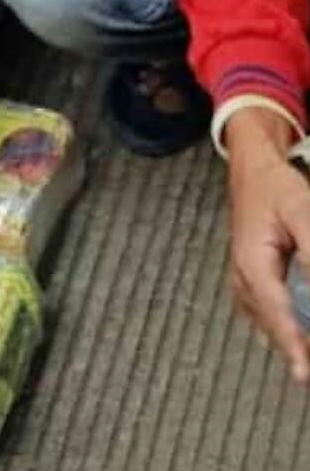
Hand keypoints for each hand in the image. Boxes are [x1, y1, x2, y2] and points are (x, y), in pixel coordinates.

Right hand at [226, 107, 309, 382]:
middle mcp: (243, 279)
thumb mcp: (302, 212)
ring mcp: (245, 284)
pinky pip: (272, 314)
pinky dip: (290, 326)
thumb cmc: (274, 189)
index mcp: (251, 263)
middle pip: (276, 325)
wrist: (252, 174)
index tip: (303, 372)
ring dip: (294, 339)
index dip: (295, 345)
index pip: (278, 313)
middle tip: (306, 367)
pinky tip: (301, 333)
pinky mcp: (253, 285)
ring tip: (303, 355)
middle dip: (298, 348)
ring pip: (274, 323)